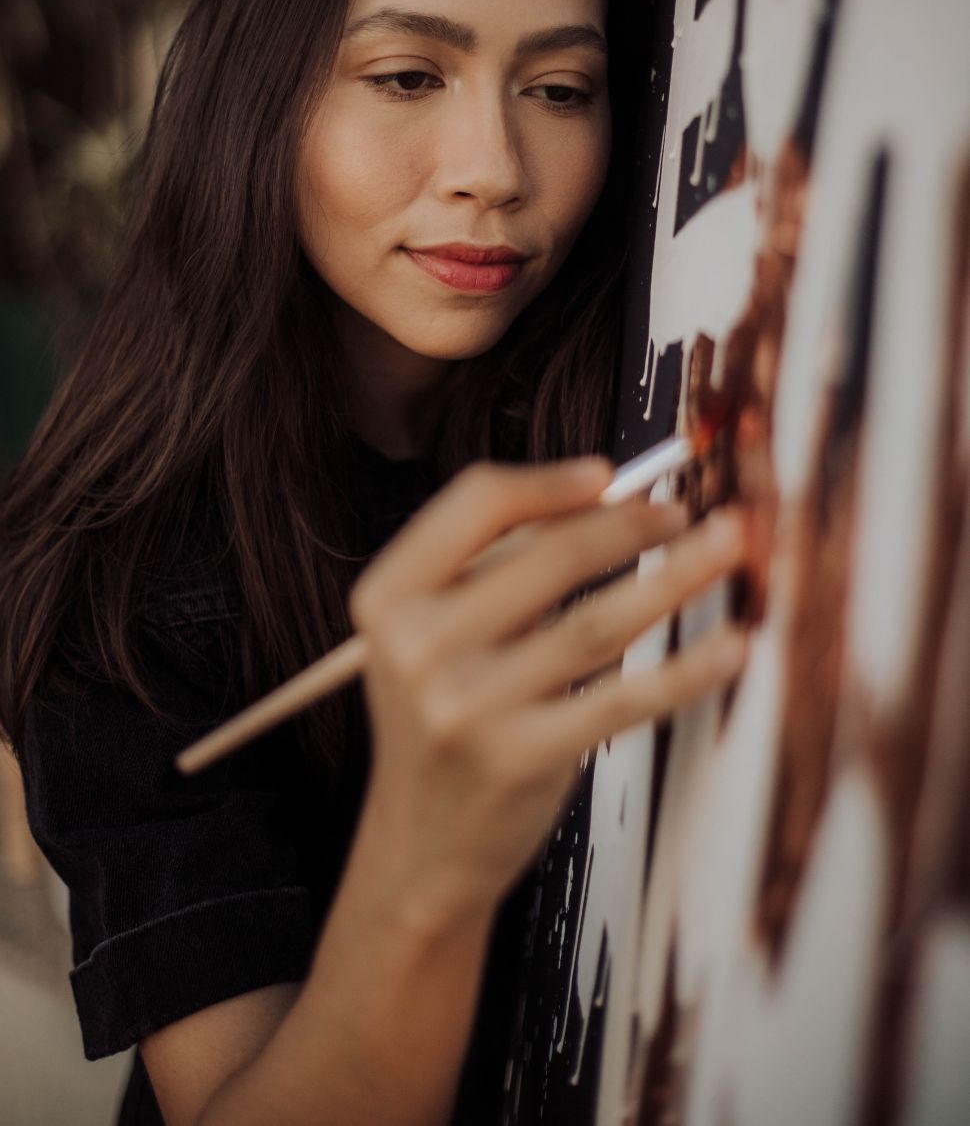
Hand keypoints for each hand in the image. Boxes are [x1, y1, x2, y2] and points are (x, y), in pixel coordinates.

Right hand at [349, 458, 747, 922]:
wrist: (419, 846)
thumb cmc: (440, 719)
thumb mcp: (428, 634)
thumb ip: (494, 568)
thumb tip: (605, 502)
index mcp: (391, 596)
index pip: (476, 503)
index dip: (551, 482)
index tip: (610, 478)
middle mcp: (419, 647)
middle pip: (547, 557)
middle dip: (630, 525)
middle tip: (682, 514)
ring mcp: (468, 706)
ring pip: (597, 623)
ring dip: (673, 579)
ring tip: (721, 549)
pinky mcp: (521, 758)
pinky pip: (622, 700)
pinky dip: (684, 671)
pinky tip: (727, 647)